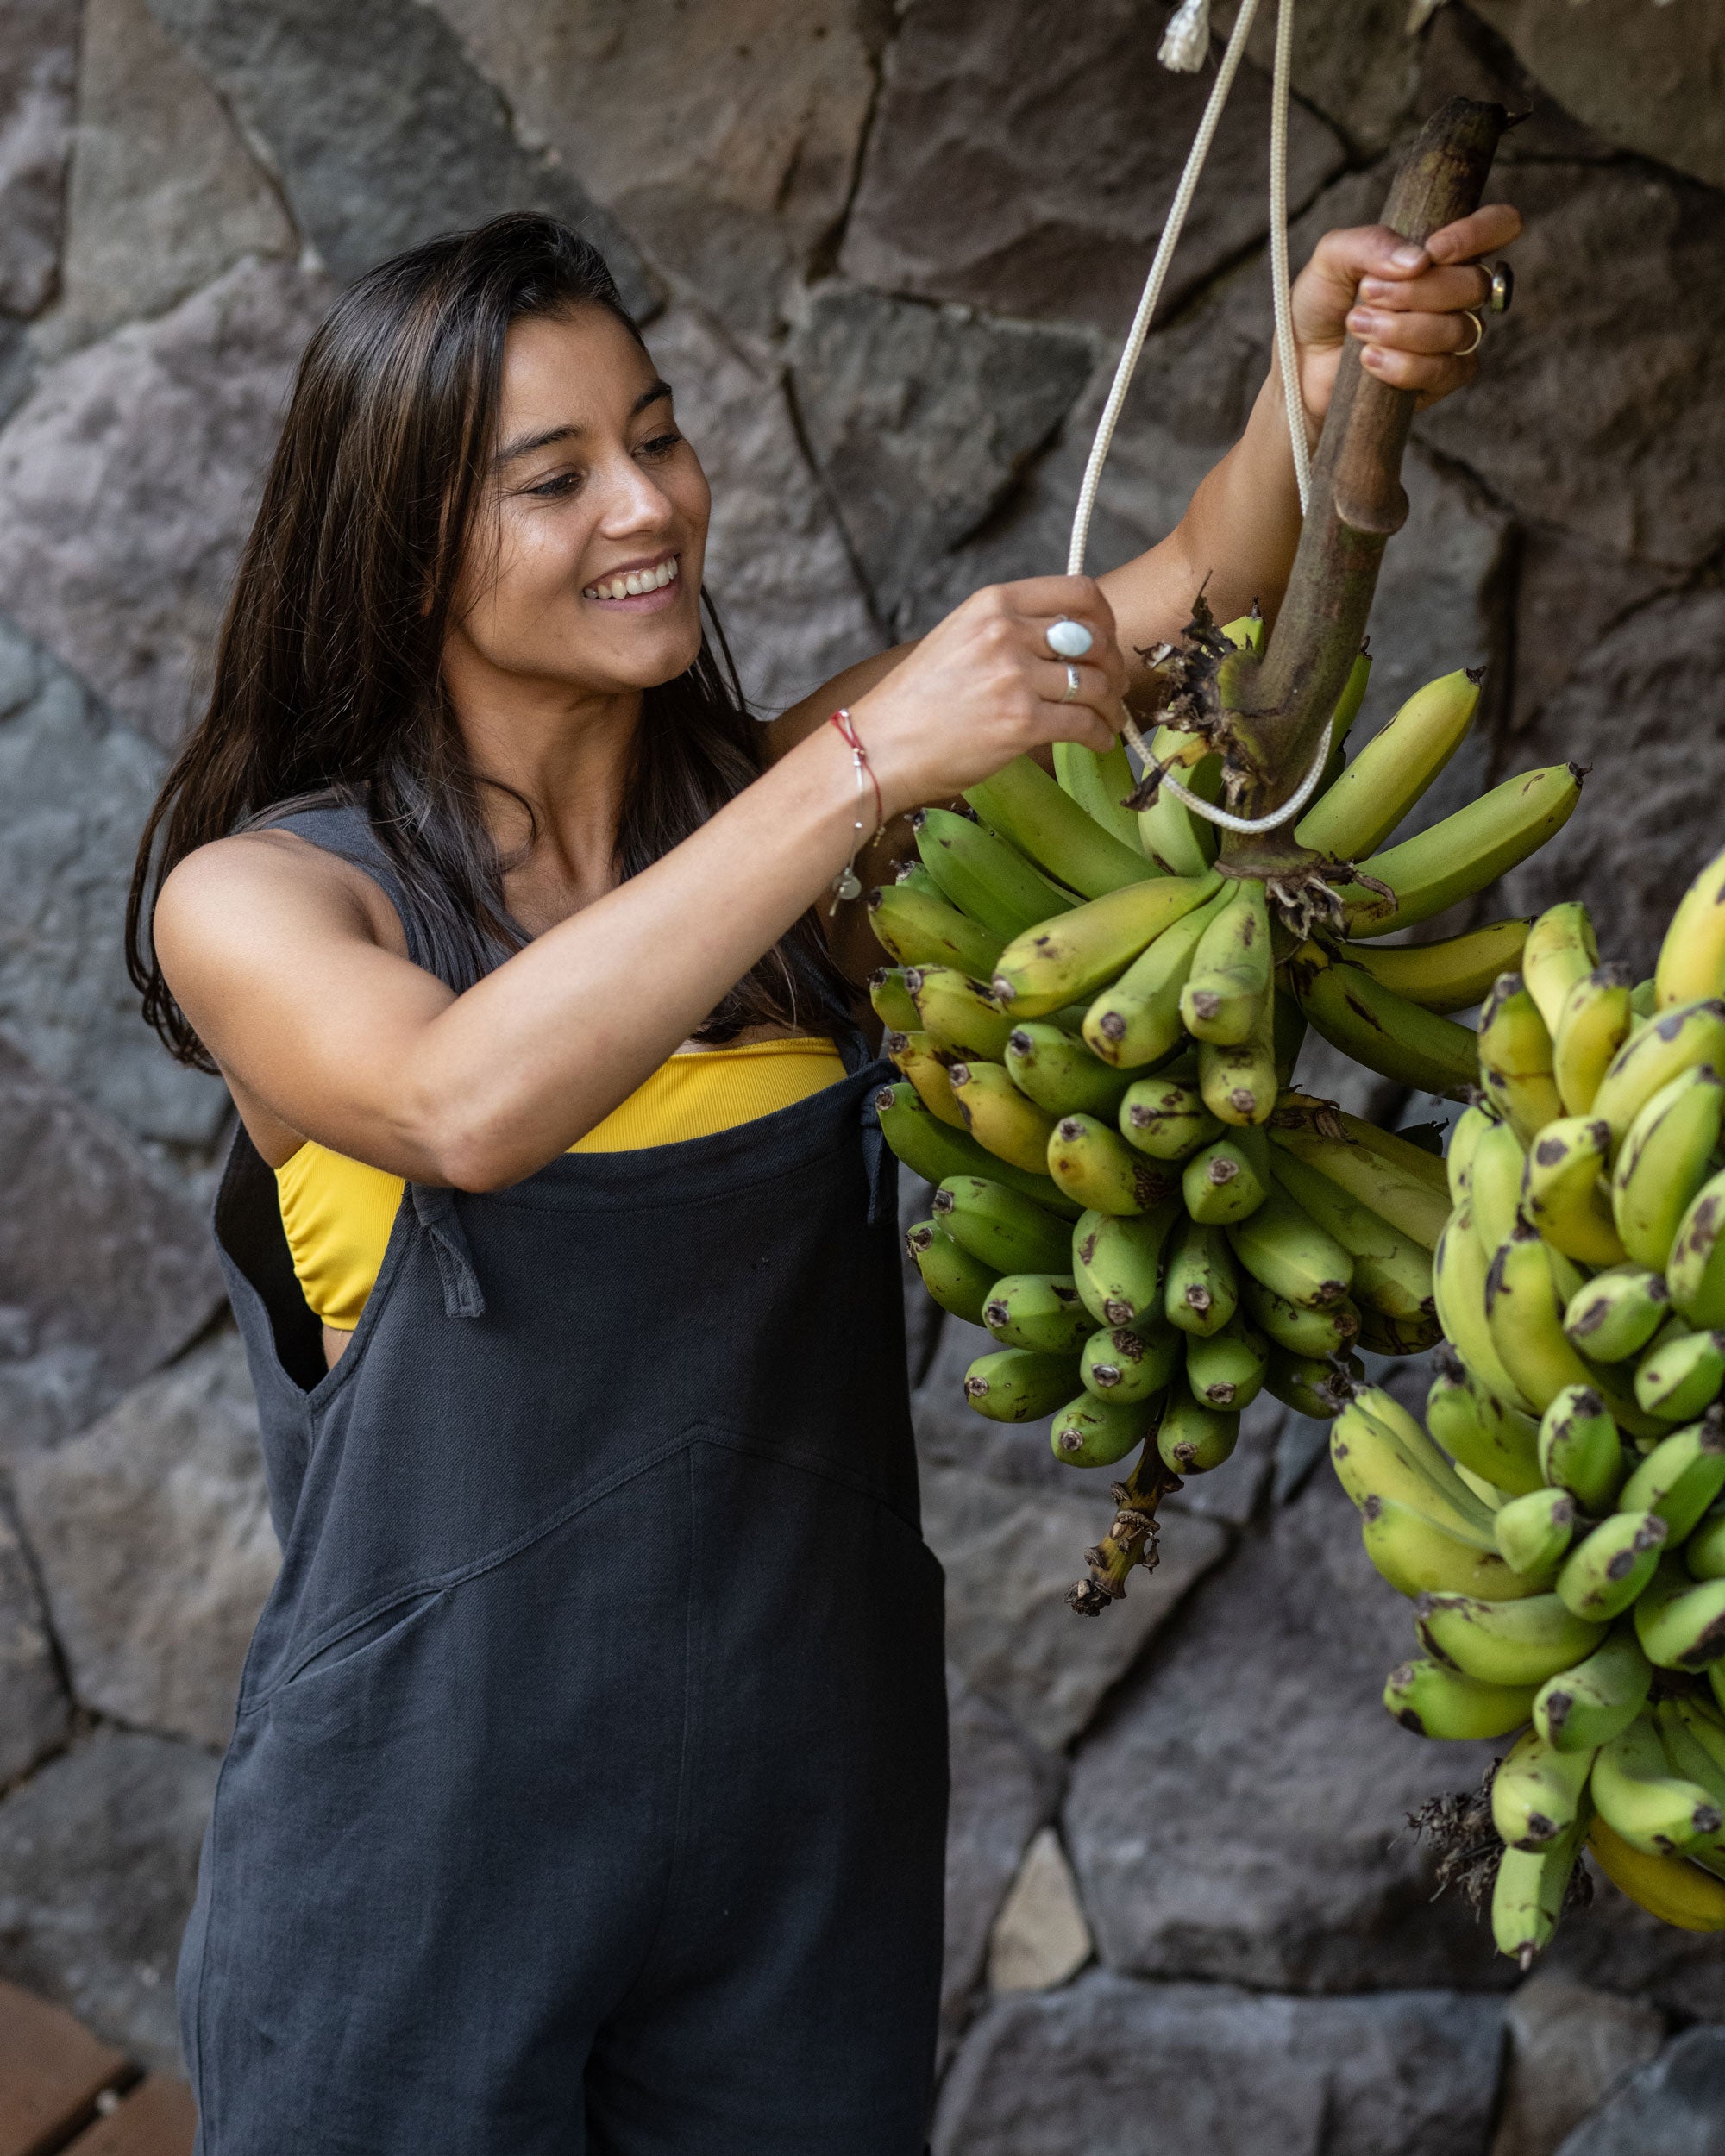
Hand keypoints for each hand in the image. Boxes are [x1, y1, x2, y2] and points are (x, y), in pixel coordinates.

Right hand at [849, 576, 1123, 820]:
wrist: (880, 747)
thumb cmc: (916, 701)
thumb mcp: (959, 638)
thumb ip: (1008, 629)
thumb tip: (1066, 638)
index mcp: (993, 604)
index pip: (1078, 592)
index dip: (1105, 618)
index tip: (1107, 640)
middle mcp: (1006, 633)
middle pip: (1095, 639)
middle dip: (1112, 665)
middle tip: (1112, 687)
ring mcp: (1015, 677)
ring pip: (1095, 684)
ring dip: (1110, 705)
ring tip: (1108, 720)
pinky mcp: (1021, 722)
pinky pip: (1084, 723)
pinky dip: (1099, 735)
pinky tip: (1096, 742)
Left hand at [1291, 203, 1522, 424]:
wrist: (1302, 364)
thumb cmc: (1322, 304)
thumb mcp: (1332, 259)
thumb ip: (1370, 243)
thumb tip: (1418, 260)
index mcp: (1443, 251)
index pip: (1498, 226)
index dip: (1477, 234)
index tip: (1432, 250)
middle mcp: (1457, 291)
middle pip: (1475, 284)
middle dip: (1417, 291)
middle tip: (1367, 294)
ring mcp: (1454, 336)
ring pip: (1459, 329)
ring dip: (1402, 328)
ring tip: (1357, 326)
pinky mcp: (1443, 378)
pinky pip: (1446, 370)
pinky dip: (1404, 366)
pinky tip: (1369, 360)